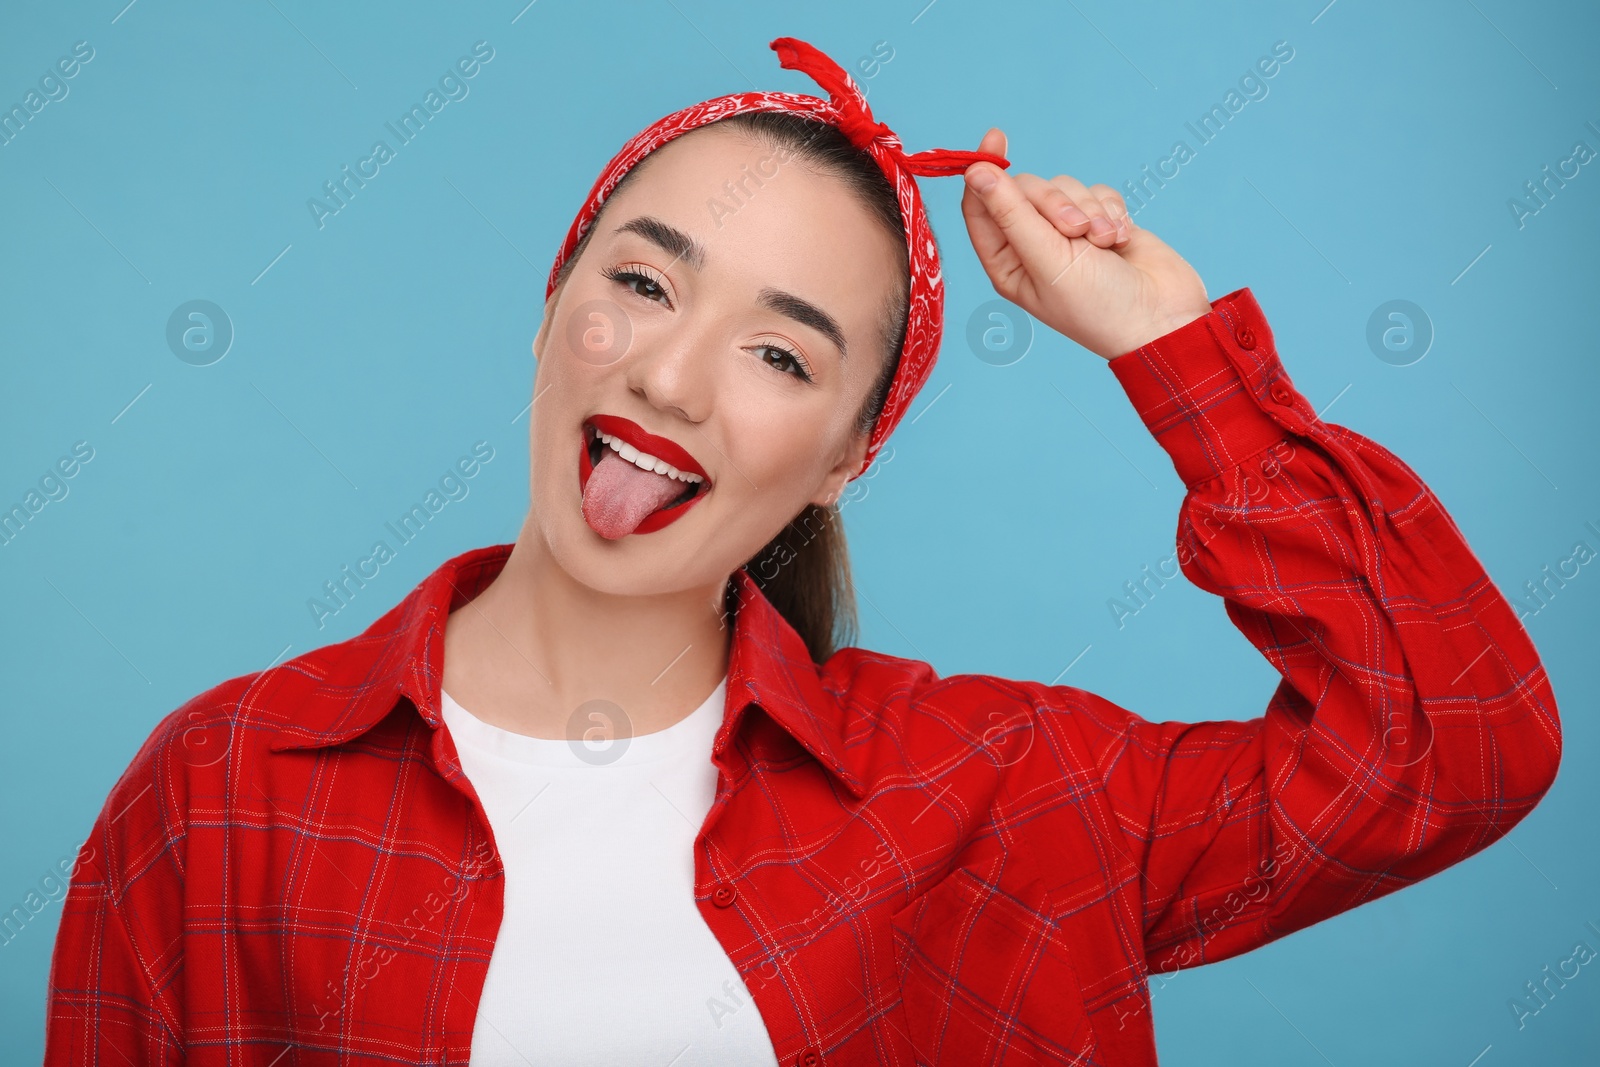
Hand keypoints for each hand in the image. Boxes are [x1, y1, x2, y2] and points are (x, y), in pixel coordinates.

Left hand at [960, 128, 1212, 360]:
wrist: (1160, 319)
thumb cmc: (1098, 305)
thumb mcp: (1047, 259)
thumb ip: (1011, 212)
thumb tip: (975, 171)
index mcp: (1008, 263)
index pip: (981, 207)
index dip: (985, 170)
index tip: (995, 136)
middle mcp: (1033, 246)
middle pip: (1027, 189)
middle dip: (1056, 203)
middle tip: (1075, 231)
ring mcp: (1069, 234)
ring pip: (1065, 187)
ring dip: (1089, 210)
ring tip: (1103, 243)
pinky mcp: (1102, 221)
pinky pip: (1097, 192)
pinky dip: (1111, 210)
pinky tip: (1120, 239)